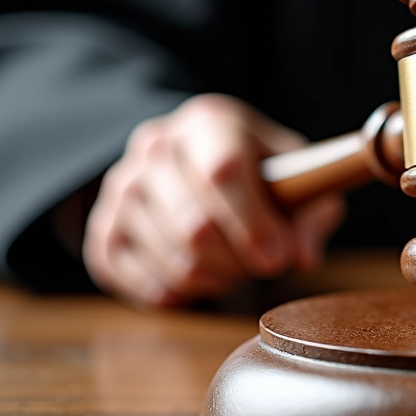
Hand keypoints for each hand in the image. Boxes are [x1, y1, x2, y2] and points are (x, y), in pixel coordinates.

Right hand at [84, 94, 345, 306]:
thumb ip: (312, 214)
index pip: (222, 170)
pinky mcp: (103, 230)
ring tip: (235, 267)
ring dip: (216, 279)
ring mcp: (122, 186)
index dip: (251, 222)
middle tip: (262, 266)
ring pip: (171, 258)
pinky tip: (202, 277)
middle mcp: (156, 145)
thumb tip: (303, 256)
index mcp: (209, 122)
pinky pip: (140, 281)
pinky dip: (180, 293)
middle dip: (238, 260)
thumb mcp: (301, 180)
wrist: (204, 168)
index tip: (278, 257)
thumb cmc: (263, 177)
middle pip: (194, 223)